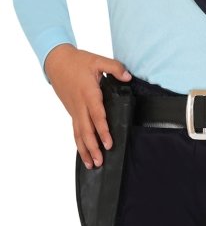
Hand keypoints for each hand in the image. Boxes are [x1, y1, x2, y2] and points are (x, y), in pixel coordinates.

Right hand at [44, 45, 131, 167]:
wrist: (57, 62)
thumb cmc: (78, 61)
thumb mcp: (98, 60)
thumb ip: (115, 68)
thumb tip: (128, 77)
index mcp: (88, 93)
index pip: (97, 116)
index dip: (103, 130)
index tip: (109, 143)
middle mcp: (80, 105)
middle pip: (86, 130)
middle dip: (93, 147)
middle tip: (100, 161)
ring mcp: (74, 110)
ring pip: (79, 134)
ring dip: (85, 150)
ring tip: (91, 165)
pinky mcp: (72, 112)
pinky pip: (75, 131)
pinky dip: (79, 144)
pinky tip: (84, 154)